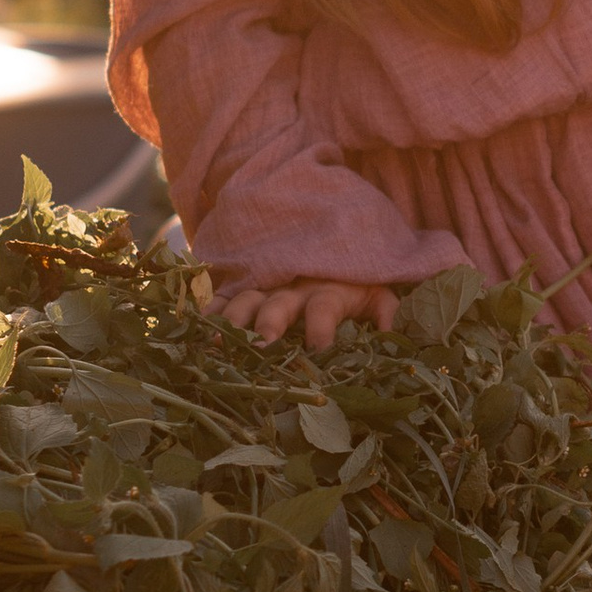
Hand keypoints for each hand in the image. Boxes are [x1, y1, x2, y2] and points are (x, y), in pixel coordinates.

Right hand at [213, 280, 397, 351]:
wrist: (334, 242)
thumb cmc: (357, 281)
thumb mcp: (379, 293)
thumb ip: (387, 312)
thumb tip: (395, 334)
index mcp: (329, 292)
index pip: (324, 308)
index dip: (321, 327)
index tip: (317, 349)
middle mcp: (295, 288)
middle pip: (279, 303)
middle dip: (269, 323)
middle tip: (262, 345)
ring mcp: (268, 287)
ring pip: (246, 300)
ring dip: (233, 321)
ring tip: (218, 343)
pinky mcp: (248, 288)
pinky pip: (225, 296)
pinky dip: (210, 309)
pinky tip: (196, 325)